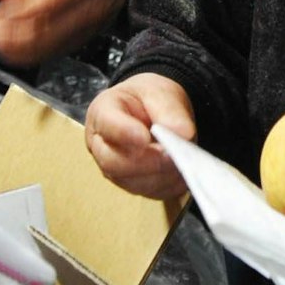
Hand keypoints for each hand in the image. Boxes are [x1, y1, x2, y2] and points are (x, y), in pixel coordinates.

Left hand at [0, 0, 130, 67]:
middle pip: (41, 32)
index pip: (42, 5)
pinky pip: (51, 54)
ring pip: (45, 48)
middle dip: (5, 36)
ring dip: (11, 50)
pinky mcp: (82, 42)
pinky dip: (25, 55)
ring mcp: (88, 28)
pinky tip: (8, 48)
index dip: (12, 15)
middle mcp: (90, 6)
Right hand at [85, 74, 193, 198]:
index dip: (124, 133)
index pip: (107, 125)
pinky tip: (182, 168)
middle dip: (147, 161)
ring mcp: (116, 170)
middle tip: (172, 153)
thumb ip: (170, 110)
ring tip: (182, 158)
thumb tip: (182, 133)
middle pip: (113, 163)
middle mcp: (102, 146)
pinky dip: (171, 183)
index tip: (145, 137)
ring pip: (134, 183)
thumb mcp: (161, 92)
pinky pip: (153, 192)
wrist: (157, 111)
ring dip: (162, 174)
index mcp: (103, 113)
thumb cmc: (151, 99)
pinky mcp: (136, 185)